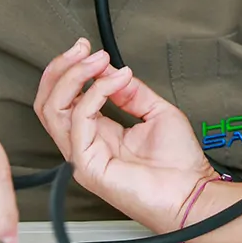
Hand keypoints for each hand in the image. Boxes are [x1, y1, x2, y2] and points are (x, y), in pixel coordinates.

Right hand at [34, 39, 216, 232]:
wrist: (192, 194)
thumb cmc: (179, 165)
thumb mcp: (157, 112)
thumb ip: (131, 92)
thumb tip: (112, 72)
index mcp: (98, 134)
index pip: (65, 100)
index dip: (71, 70)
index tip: (88, 49)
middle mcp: (85, 145)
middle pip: (49, 103)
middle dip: (61, 69)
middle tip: (82, 48)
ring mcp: (83, 157)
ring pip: (54, 110)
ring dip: (74, 76)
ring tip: (97, 60)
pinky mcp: (88, 166)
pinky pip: (79, 121)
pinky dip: (96, 94)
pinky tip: (115, 82)